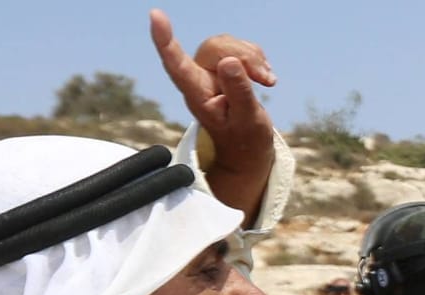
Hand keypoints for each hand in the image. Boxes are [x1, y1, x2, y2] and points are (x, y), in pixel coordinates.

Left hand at [150, 10, 275, 219]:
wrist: (248, 148)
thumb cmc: (244, 139)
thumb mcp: (248, 120)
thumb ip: (239, 92)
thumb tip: (229, 62)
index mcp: (197, 94)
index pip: (176, 64)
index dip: (165, 39)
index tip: (156, 16)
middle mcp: (199, 78)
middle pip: (214, 48)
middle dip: (245, 57)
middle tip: (266, 80)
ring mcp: (211, 71)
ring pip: (228, 44)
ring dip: (254, 58)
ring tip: (267, 81)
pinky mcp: (224, 66)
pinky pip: (239, 47)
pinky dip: (257, 58)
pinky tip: (264, 75)